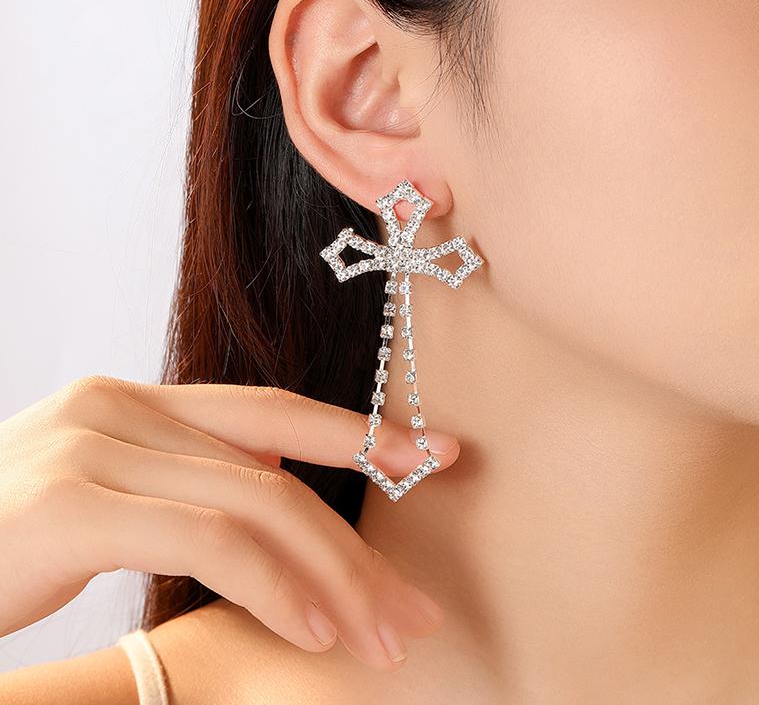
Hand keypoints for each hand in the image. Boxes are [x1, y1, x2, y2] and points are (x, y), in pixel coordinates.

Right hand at [0, 375, 459, 669]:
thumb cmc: (2, 548)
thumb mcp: (108, 506)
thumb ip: (184, 486)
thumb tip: (276, 491)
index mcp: (132, 404)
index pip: (271, 412)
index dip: (358, 432)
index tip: (433, 455)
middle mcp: (116, 407)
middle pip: (276, 467)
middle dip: (356, 536)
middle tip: (415, 601)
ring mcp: (91, 444)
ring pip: (256, 501)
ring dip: (330, 573)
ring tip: (380, 635)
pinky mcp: (68, 500)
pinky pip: (209, 538)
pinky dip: (274, 586)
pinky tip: (315, 632)